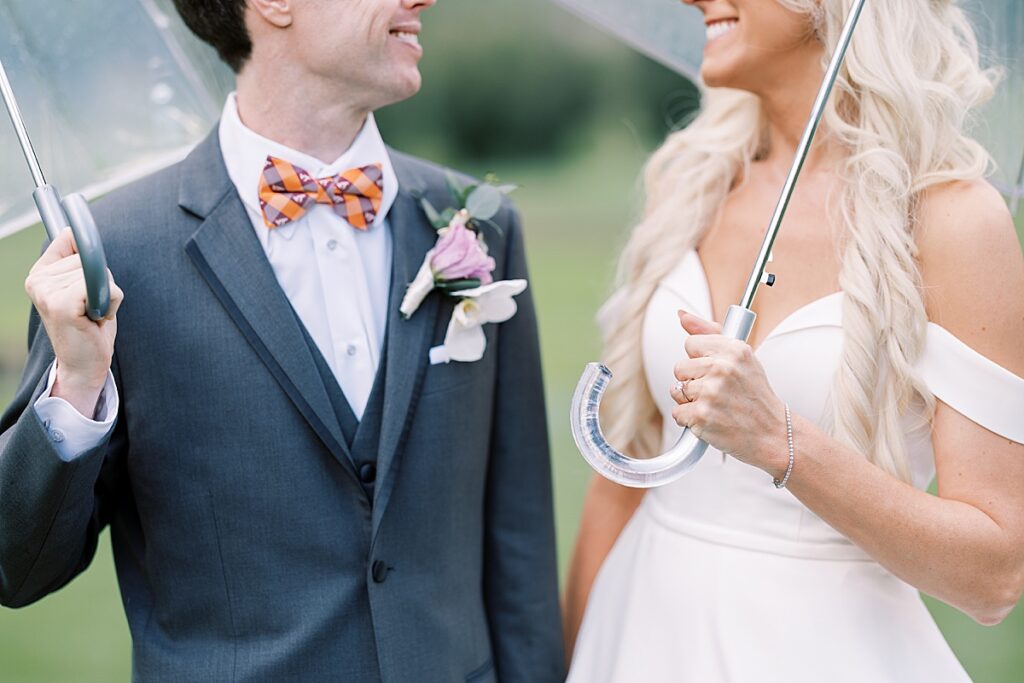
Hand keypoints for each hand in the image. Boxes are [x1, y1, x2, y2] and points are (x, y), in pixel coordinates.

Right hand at [24, 229, 123, 417]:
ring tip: (92, 314)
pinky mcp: (63, 305)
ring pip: (100, 274)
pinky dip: (111, 302)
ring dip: (107, 295)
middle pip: (91, 259)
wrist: (83, 364)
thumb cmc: (88, 326)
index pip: (70, 238)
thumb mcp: (81, 288)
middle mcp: (39, 280)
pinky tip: (97, 319)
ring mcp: (48, 292)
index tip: (86, 280)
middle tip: (90, 307)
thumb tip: (74, 231)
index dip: (88, 255)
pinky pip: (104, 287)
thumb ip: (77, 263)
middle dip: (102, 282)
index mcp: (40, 273)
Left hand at [669, 310, 788, 477]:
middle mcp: (722, 368)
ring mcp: (711, 392)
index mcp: (734, 349)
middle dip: (693, 381)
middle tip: (717, 392)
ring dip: (690, 401)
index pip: (691, 343)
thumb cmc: (756, 396)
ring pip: (676, 391)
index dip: (700, 359)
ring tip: (715, 406)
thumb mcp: (742, 357)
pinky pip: (677, 413)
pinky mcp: (702, 416)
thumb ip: (710, 332)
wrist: (774, 435)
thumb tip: (681, 315)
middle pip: (679, 368)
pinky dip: (689, 420)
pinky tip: (710, 420)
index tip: (715, 370)